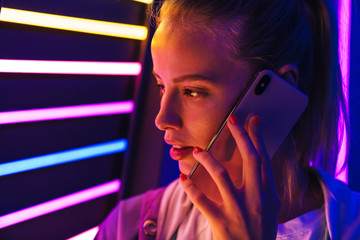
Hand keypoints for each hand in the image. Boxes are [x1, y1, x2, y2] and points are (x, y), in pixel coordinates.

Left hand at [180, 115, 280, 239]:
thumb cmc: (260, 234)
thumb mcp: (269, 210)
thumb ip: (263, 189)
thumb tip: (257, 165)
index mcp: (269, 196)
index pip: (263, 160)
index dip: (258, 139)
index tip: (253, 121)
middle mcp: (256, 200)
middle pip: (249, 160)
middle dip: (241, 136)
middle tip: (232, 119)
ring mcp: (238, 211)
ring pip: (222, 175)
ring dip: (208, 158)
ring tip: (197, 149)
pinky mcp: (221, 223)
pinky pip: (202, 201)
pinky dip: (190, 188)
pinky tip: (183, 178)